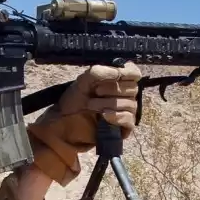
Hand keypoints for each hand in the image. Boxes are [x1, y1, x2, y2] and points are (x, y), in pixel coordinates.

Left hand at [26, 63, 141, 183]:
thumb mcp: (84, 81)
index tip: (114, 75)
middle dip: (112, 89)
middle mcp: (125, 94)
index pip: (134, 73)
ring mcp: (126, 111)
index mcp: (119, 80)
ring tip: (91, 105)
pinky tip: (104, 116)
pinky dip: (117, 116)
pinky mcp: (124, 126)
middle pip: (133, 88)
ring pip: (130, 104)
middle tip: (96, 92)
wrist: (65, 121)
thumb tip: (118, 73)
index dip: (127, 73)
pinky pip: (129, 119)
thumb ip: (99, 72)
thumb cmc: (75, 99)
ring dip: (109, 103)